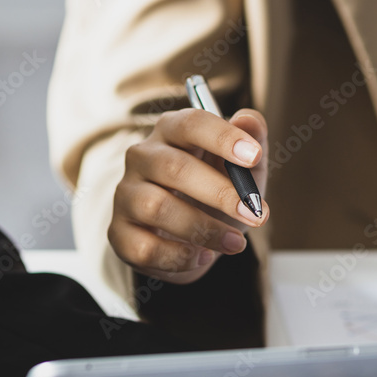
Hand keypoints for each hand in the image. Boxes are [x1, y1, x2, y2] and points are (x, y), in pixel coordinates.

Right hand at [110, 107, 268, 283]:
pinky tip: (204, 256)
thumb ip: (252, 139)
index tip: (255, 157)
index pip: (190, 123)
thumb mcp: (243, 169)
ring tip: (236, 243)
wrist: (193, 240)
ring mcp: (126, 195)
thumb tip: (248, 119)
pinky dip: (180, 256)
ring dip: (205, 229)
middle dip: (221, 193)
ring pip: (158, 208)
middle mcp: (142, 157)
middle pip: (175, 168)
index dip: (223, 138)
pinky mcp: (120, 233)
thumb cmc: (217, 195)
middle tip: (256, 214)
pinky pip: (146, 247)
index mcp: (172, 131)